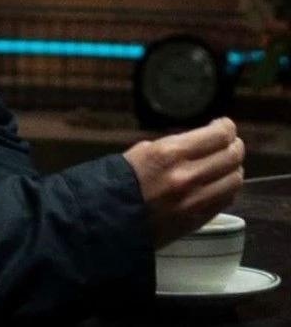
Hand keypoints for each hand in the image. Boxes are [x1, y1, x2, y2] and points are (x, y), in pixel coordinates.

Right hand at [123, 117, 244, 248]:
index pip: (217, 136)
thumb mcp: (143, 150)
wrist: (109, 218)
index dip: (226, 127)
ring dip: (234, 168)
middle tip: (230, 142)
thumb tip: (199, 144)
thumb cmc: (120, 179)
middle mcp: (188, 176)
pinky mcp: (199, 219)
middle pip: (232, 157)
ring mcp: (196, 200)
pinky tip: (219, 182)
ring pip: (235, 179)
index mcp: (170, 153)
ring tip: (226, 163)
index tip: (224, 125)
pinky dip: (227, 187)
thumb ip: (175, 147)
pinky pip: (226, 199)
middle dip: (234, 145)